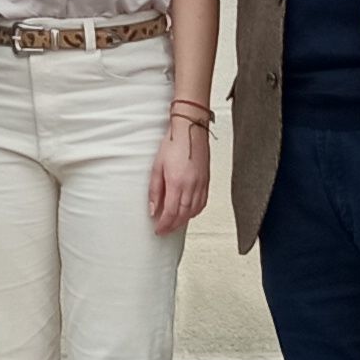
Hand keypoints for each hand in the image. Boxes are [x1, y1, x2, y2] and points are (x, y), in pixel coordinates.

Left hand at [147, 112, 210, 237]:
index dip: (164, 225)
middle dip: (173, 226)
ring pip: (194, 211)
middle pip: (183, 215)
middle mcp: (192, 186)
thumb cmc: (173, 143)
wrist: (191, 130)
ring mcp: (201, 184)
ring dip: (184, 220)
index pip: (171, 212)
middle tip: (164, 230)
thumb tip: (153, 209)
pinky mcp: (207, 180)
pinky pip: (202, 203)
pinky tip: (188, 212)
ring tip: (174, 223)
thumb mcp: (157, 166)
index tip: (158, 230)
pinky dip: (195, 211)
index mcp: (177, 182)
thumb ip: (155, 190)